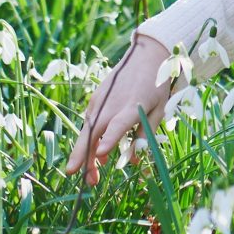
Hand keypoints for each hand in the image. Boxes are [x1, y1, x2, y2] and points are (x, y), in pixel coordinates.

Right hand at [61, 33, 180, 183]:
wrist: (146, 55)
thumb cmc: (156, 85)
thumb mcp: (159, 110)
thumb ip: (146, 135)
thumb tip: (134, 160)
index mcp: (133, 106)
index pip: (118, 125)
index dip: (110, 140)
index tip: (101, 154)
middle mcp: (112, 103)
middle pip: (93, 131)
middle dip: (82, 155)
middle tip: (75, 176)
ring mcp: (101, 100)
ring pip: (87, 130)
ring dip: (85, 153)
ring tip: (90, 177)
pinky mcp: (96, 99)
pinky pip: (90, 123)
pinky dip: (90, 140)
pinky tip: (98, 156)